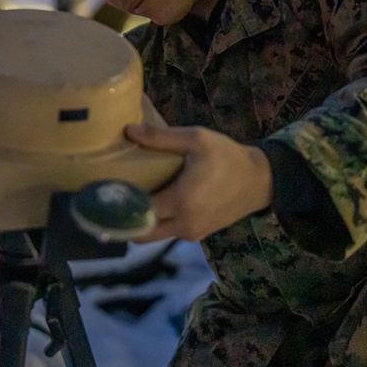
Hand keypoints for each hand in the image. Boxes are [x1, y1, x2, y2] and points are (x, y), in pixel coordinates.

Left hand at [125, 123, 272, 242]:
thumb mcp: (196, 139)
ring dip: (142, 221)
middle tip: (115, 198)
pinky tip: (155, 201)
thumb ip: (161, 137)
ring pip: (155, 234)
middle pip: (142, 232)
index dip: (120, 203)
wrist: (260, 180)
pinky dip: (159, 222)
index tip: (106, 190)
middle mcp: (184, 224)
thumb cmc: (227, 157)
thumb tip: (128, 131)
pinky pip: (170, 232)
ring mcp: (192, 233)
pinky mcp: (198, 235)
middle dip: (125, 219)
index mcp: (181, 201)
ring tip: (133, 198)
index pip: (138, 211)